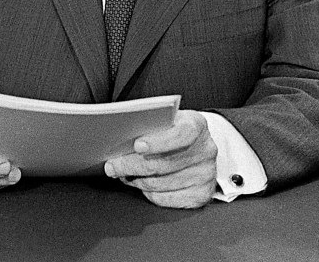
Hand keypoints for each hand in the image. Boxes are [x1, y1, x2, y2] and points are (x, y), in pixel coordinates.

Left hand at [103, 109, 217, 208]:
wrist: (198, 147)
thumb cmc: (174, 131)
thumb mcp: (167, 120)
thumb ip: (150, 124)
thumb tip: (120, 136)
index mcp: (196, 126)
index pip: (181, 134)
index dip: (159, 142)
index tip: (137, 146)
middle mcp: (205, 150)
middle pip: (164, 163)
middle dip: (132, 165)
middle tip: (112, 166)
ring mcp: (205, 174)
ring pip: (160, 184)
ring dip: (136, 180)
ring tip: (122, 174)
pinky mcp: (201, 195)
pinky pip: (165, 199)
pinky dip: (148, 193)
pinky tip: (140, 184)